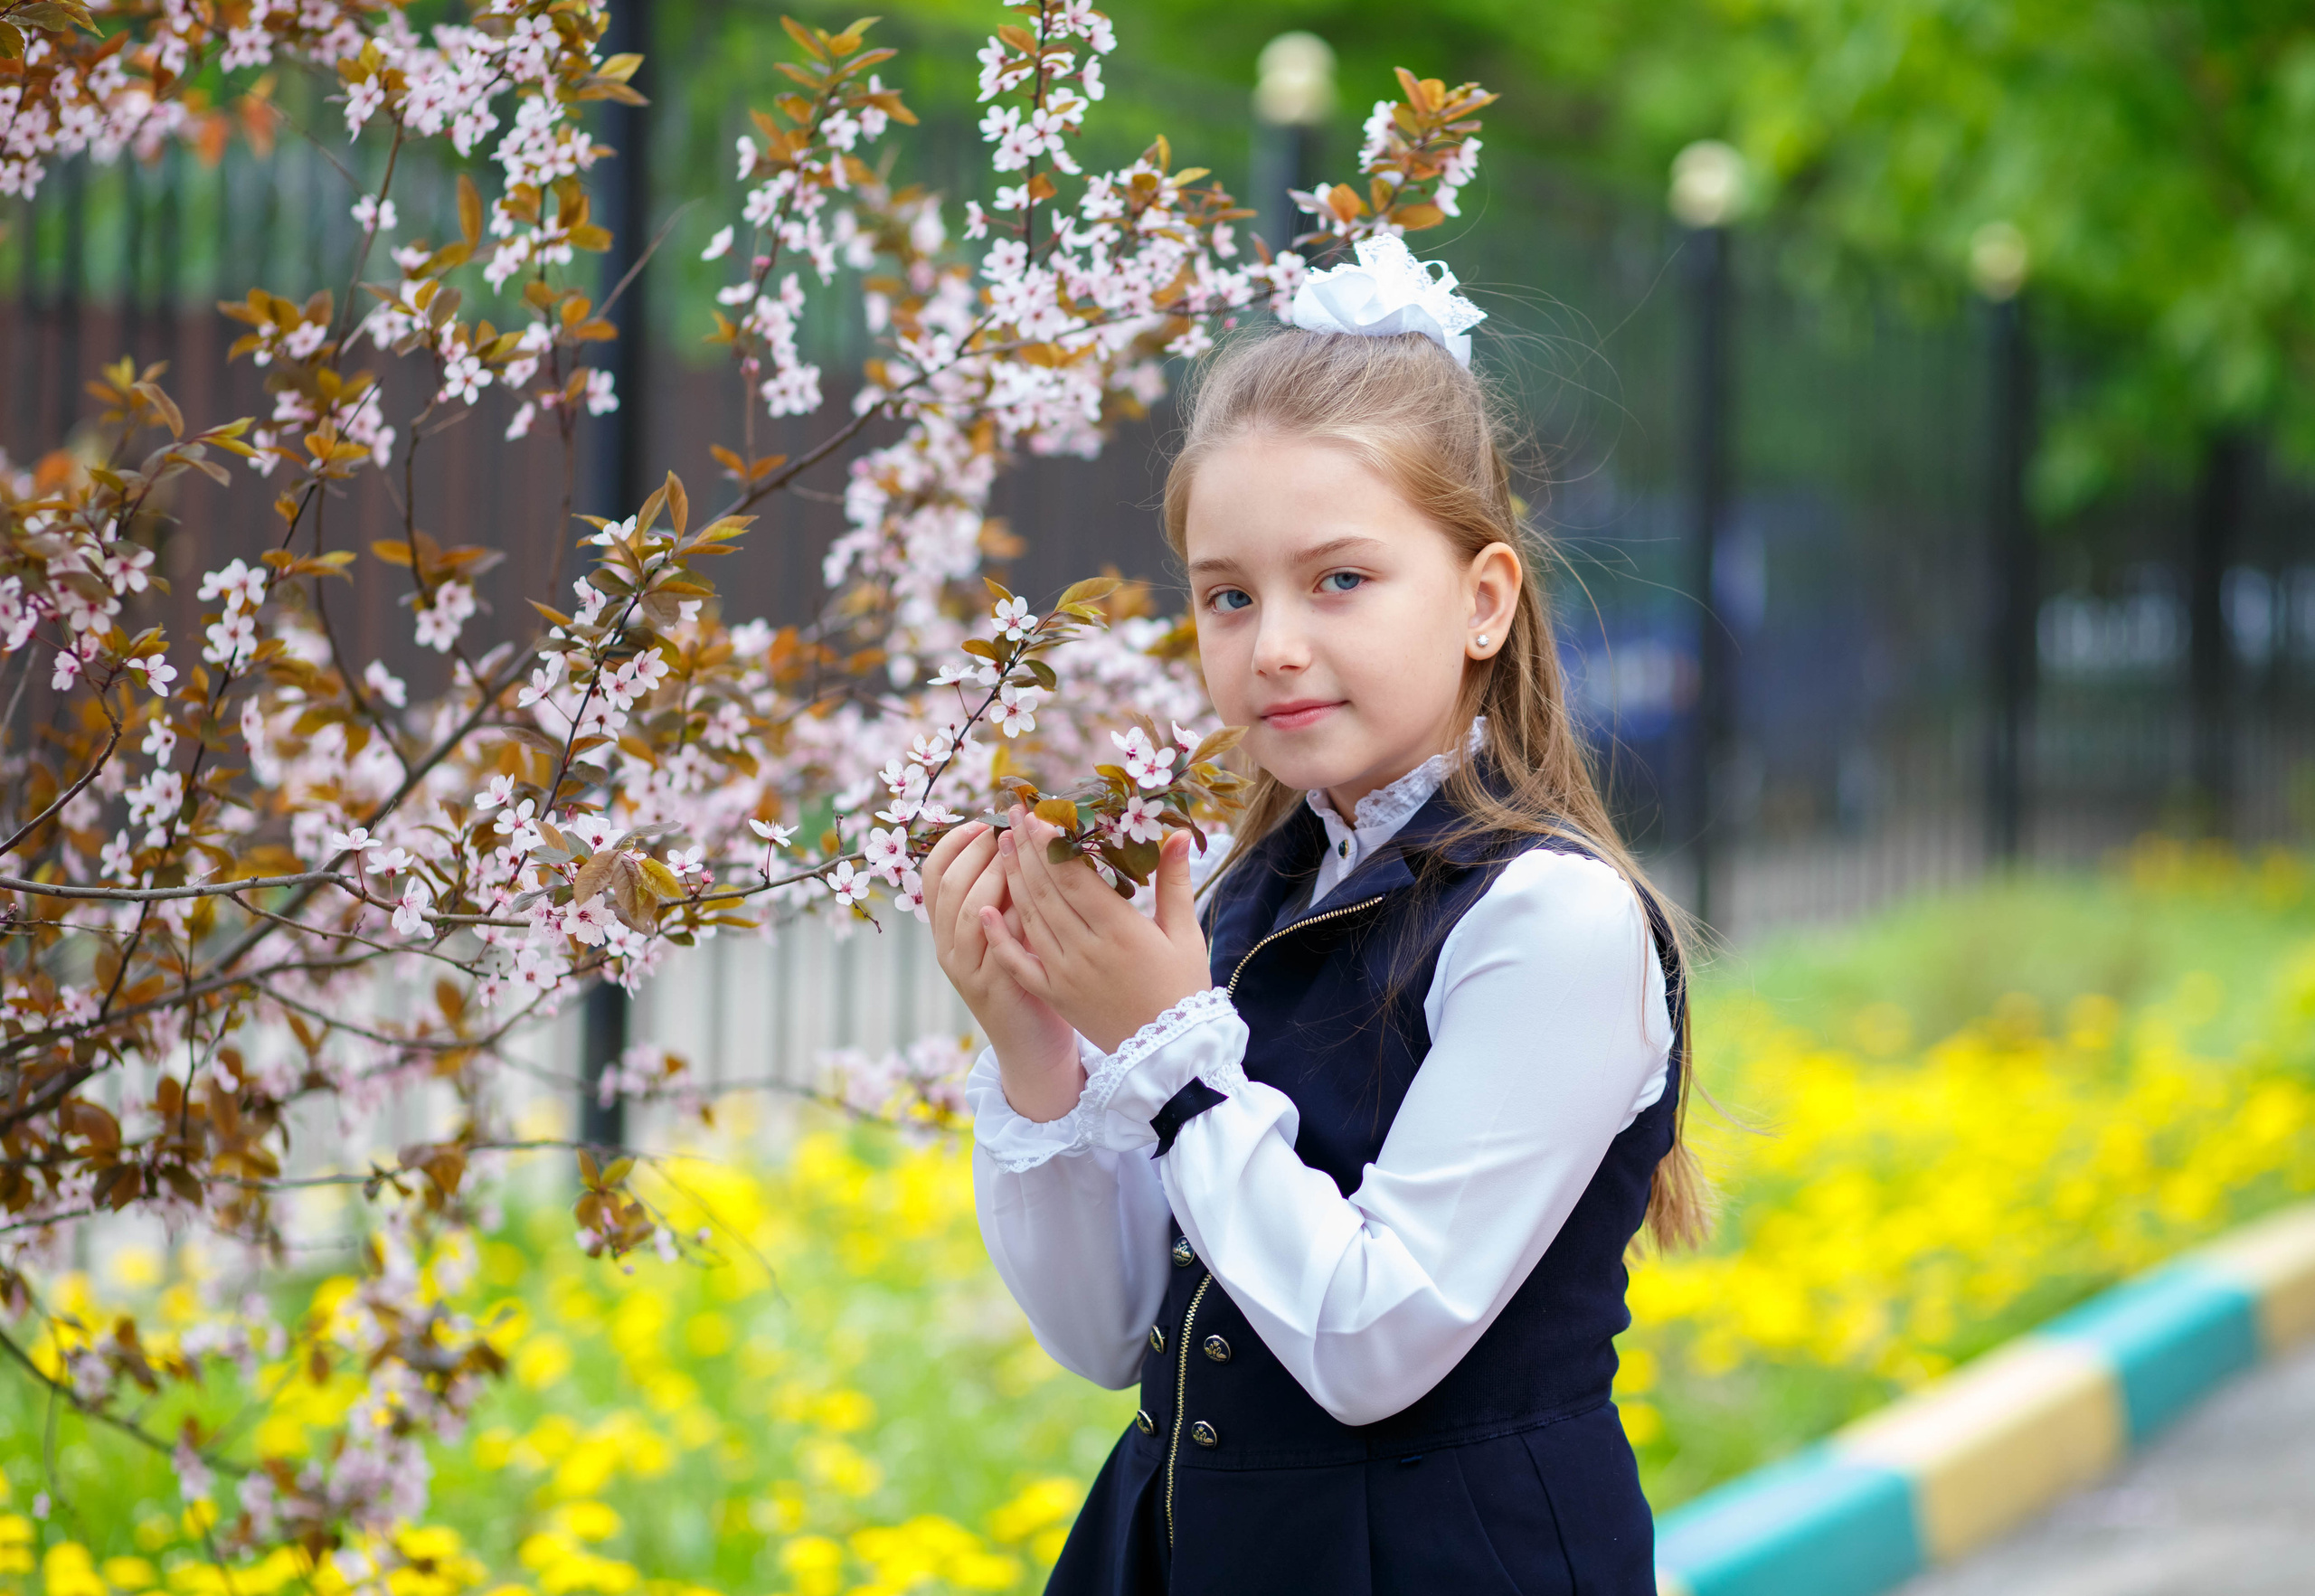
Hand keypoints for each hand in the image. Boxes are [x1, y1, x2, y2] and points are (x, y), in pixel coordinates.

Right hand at [921, 821, 1083, 1121]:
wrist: (1032, 1044)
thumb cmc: (1027, 977)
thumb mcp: (1008, 931)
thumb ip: (1005, 893)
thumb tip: (1020, 836)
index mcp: (946, 929)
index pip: (933, 874)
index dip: (954, 843)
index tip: (982, 822)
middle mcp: (948, 948)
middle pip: (951, 886)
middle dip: (978, 851)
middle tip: (1005, 830)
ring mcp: (967, 969)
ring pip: (969, 911)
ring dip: (995, 875)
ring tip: (1017, 851)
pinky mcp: (993, 988)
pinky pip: (998, 943)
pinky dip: (1014, 915)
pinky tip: (1034, 895)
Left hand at [983, 806, 1213, 1053]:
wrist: (1170, 1056)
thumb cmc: (1183, 990)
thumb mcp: (1186, 934)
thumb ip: (1176, 881)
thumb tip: (1180, 833)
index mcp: (1121, 932)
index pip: (1075, 878)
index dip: (1052, 844)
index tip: (1037, 815)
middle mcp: (1087, 951)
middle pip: (1046, 891)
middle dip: (1026, 849)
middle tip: (1011, 814)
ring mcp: (1066, 975)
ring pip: (1030, 919)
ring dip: (1012, 879)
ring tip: (1001, 845)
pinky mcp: (1054, 995)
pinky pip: (1019, 963)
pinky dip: (1000, 938)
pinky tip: (983, 911)